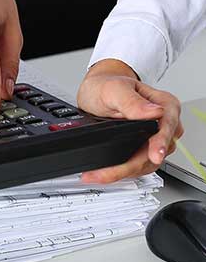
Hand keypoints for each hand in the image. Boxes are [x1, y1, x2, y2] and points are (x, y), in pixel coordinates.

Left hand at [77, 59, 183, 183]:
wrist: (95, 92)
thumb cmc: (106, 86)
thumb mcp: (115, 89)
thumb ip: (132, 101)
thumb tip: (153, 112)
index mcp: (165, 106)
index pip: (166, 128)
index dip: (160, 144)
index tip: (155, 155)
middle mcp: (164, 124)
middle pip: (157, 151)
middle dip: (132, 166)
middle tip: (107, 173)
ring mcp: (155, 138)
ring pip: (147, 163)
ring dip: (124, 172)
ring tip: (99, 175)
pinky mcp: (143, 149)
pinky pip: (138, 166)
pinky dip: (121, 171)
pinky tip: (105, 173)